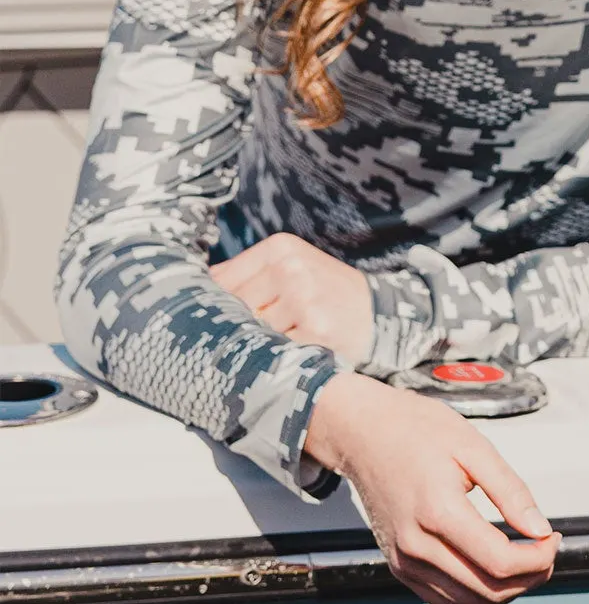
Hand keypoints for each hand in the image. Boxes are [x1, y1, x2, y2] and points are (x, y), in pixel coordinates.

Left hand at [214, 233, 373, 364]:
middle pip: (234, 307)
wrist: (380, 314)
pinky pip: (276, 347)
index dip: (216, 305)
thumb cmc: (326, 294)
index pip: (222, 281)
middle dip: (237, 325)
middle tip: (246, 336)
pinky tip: (291, 352)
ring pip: (253, 329)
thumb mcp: (292, 268)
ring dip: (259, 341)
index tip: (215, 319)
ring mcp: (304, 298)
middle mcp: (291, 268)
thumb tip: (193, 288)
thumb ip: (247, 275)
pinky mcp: (316, 328)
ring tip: (277, 342)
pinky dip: (278, 355)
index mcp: (280, 248)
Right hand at [305, 373, 559, 603]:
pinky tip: (496, 569)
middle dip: (532, 576)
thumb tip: (541, 530)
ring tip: (526, 559)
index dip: (540, 558)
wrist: (363, 433)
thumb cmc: (416, 432)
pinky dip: (480, 595)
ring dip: (508, 591)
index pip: (501, 563)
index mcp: (438, 513)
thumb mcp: (474, 447)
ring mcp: (404, 561)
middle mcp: (416, 546)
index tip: (553, 538)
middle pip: (489, 590)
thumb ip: (511, 492)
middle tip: (547, 549)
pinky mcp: (400, 567)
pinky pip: (447, 602)